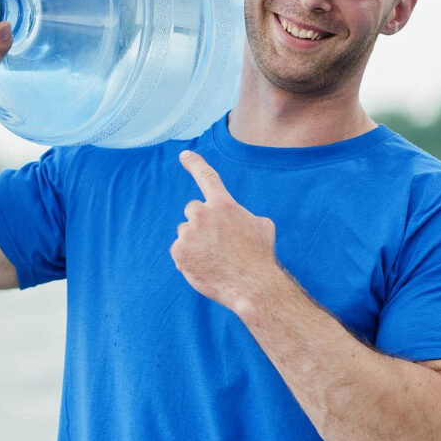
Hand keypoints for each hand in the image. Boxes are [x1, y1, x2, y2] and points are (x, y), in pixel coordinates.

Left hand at [169, 150, 280, 311]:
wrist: (252, 285)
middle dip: (202, 222)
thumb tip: (238, 219)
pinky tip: (205, 267)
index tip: (184, 155)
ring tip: (215, 258)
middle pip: (193, 210)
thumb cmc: (260, 257)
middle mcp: (202, 214)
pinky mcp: (178, 252)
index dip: (195, 163)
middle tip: (216, 241)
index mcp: (223, 204)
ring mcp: (188, 233)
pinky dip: (188, 259)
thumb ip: (243, 215)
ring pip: (186, 232)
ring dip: (195, 242)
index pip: (207, 177)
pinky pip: (179, 251)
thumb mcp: (262, 226)